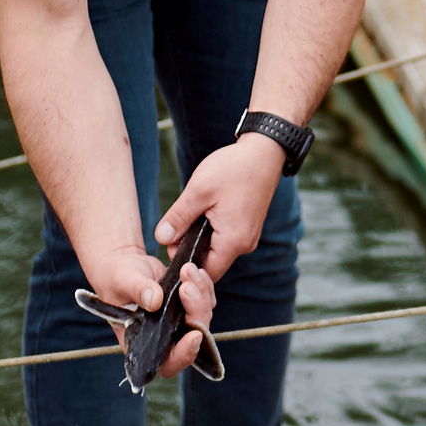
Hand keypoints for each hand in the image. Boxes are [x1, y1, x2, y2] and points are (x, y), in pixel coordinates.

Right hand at [80, 242, 219, 379]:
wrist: (123, 265)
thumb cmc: (115, 279)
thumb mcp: (122, 282)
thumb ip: (138, 290)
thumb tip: (155, 300)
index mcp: (143, 342)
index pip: (168, 362)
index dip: (183, 355)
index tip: (194, 336)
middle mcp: (164, 336)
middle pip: (193, 337)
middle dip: (196, 312)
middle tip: (187, 287)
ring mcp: (177, 320)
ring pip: (202, 317)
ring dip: (201, 294)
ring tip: (188, 271)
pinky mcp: (186, 304)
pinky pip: (205, 301)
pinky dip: (204, 286)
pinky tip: (194, 272)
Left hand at [157, 132, 284, 280]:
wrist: (264, 152)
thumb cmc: (234, 168)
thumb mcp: (198, 191)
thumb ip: (178, 218)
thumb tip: (160, 239)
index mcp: (233, 241)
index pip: (204, 273)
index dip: (184, 265)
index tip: (170, 247)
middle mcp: (244, 244)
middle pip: (210, 261)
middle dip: (190, 249)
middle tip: (174, 228)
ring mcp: (249, 236)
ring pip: (217, 249)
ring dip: (200, 238)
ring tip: (189, 215)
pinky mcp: (248, 226)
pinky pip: (226, 238)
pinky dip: (212, 230)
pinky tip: (204, 211)